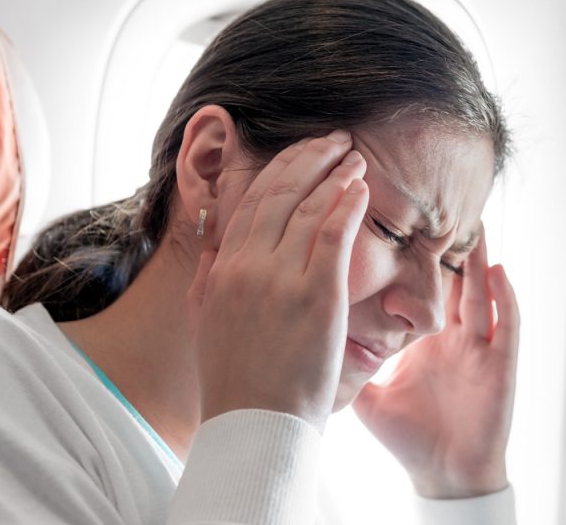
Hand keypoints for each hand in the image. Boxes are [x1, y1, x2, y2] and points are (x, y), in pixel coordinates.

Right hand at [186, 131, 368, 432]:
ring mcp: (280, 279)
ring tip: (354, 157)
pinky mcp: (316, 296)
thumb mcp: (205, 319)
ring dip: (334, 175)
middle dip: (309, 158)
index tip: (300, 153)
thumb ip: (209, 274)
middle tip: (334, 140)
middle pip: (279, 193)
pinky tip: (360, 189)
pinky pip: (332, 235)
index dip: (278, 170)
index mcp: (221, 269)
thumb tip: (215, 238)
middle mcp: (246, 266)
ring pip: (308, 208)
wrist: (256, 424)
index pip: (250, 202)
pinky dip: (346, 205)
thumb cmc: (236, 379)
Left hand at [353, 227, 519, 497]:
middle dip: (447, 247)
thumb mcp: (370, 396)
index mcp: (425, 341)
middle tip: (437, 207)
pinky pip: (508, 326)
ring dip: (481, 261)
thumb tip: (309, 343)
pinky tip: (498, 273)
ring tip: (474, 225)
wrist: (444, 475)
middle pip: (452, 282)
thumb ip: (347, 366)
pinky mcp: (501, 366)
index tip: (396, 229)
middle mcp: (455, 338)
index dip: (410, 259)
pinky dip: (506, 299)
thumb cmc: (410, 439)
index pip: (418, 289)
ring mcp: (481, 349)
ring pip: (481, 294)